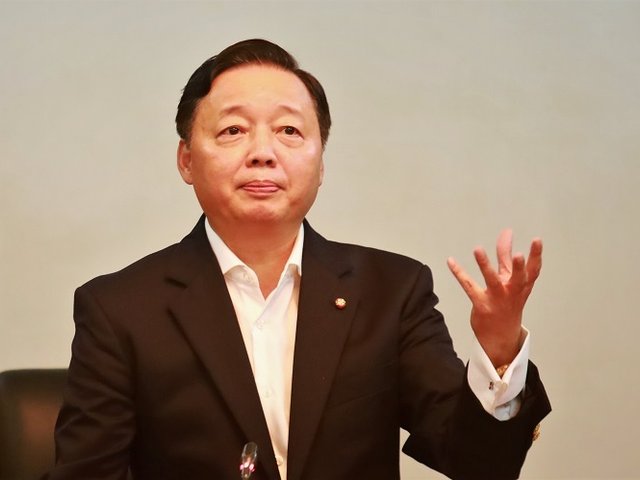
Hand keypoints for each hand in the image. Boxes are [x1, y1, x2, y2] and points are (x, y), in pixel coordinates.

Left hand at [447, 229, 542, 366]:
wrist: (501, 337)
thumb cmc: (506, 303)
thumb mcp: (510, 281)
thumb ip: (506, 257)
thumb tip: (506, 233)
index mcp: (521, 286)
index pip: (532, 270)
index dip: (536, 256)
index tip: (537, 240)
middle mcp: (511, 292)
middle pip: (518, 279)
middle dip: (519, 267)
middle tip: (518, 255)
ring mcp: (496, 299)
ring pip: (492, 281)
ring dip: (485, 266)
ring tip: (478, 250)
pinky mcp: (481, 304)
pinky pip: (469, 287)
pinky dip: (459, 273)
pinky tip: (451, 261)